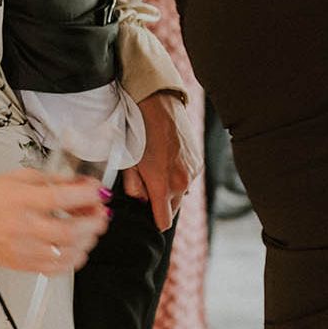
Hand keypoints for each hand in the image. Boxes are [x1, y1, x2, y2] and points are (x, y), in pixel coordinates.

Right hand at [0, 169, 108, 272]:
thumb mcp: (20, 177)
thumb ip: (53, 180)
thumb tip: (82, 183)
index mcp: (21, 200)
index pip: (61, 198)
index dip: (87, 194)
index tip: (99, 191)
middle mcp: (21, 227)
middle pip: (68, 231)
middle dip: (94, 222)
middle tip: (101, 214)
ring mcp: (21, 249)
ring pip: (64, 253)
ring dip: (87, 242)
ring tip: (90, 230)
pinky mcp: (20, 265)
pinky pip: (53, 269)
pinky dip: (71, 261)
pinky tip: (76, 249)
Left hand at [123, 91, 201, 230]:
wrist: (159, 106)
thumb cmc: (139, 134)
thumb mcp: (129, 164)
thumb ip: (135, 189)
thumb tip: (143, 200)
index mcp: (163, 187)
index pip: (163, 222)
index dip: (154, 220)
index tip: (146, 211)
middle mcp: (182, 183)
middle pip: (173, 209)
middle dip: (161, 203)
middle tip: (148, 184)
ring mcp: (193, 172)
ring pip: (181, 192)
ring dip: (171, 187)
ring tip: (158, 167)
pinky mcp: (198, 161)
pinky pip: (188, 177)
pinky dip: (179, 174)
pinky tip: (168, 158)